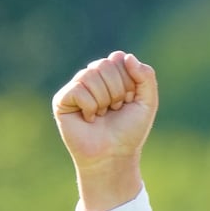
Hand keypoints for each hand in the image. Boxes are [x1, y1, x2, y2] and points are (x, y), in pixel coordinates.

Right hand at [52, 51, 157, 210]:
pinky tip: (89, 119)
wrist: (114, 154)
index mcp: (111, 73)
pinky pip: (78, 89)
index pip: (118, 58)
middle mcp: (92, 77)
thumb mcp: (147, 101)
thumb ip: (145, 76)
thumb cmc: (130, 130)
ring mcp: (76, 87)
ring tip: (102, 114)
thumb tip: (124, 56)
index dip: (129, 82)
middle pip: (104, 64)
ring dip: (104, 100)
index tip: (129, 100)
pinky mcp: (62, 100)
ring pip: (90, 75)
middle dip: (117, 90)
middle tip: (115, 109)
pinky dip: (90, 106)